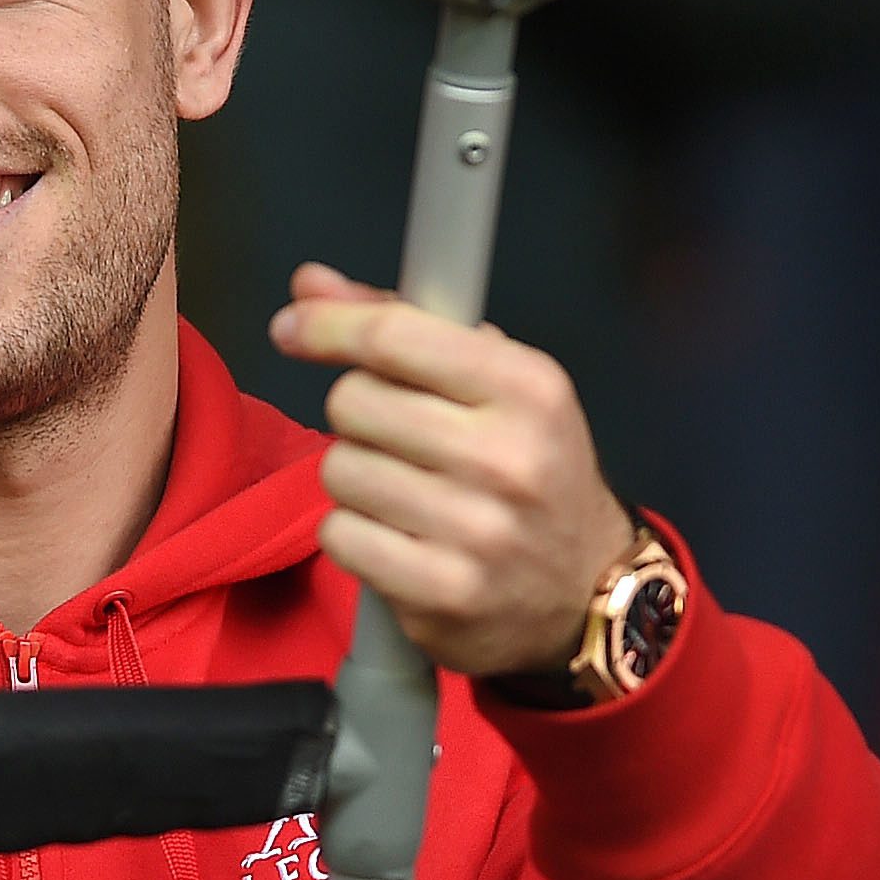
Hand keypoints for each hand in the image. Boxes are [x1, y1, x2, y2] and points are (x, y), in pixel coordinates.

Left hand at [269, 265, 636, 677]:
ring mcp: (477, 533)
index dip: (327, 325)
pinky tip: (396, 536)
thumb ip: (403, 326)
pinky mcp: (442, 595)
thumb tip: (308, 284)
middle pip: (353, 403)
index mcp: (529, 388)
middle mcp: (508, 458)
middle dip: (357, 414)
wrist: (586, 590)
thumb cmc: (529, 469)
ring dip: (354, 478)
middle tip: (397, 438)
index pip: (394, 337)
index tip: (292, 325)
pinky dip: (352, 534)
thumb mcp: (497, 385)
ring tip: (402, 492)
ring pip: (339, 471)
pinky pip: (339, 538)